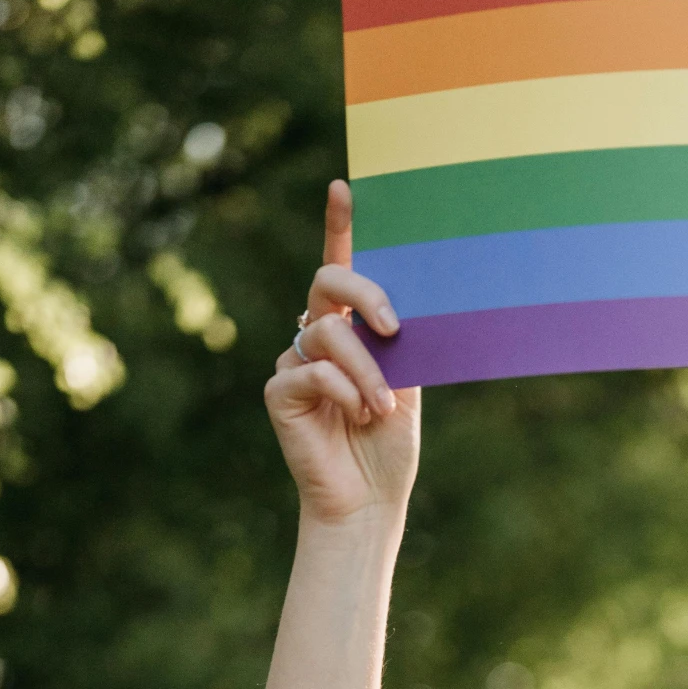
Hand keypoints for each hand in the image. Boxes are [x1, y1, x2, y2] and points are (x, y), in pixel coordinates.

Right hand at [266, 181, 420, 525]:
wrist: (370, 500)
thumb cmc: (390, 446)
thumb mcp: (407, 384)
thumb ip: (396, 343)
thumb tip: (394, 308)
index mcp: (353, 329)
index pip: (343, 267)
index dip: (340, 226)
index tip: (345, 188)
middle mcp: (318, 336)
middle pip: (327, 281)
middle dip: (364, 293)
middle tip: (394, 329)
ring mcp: (295, 362)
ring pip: (324, 331)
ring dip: (364, 368)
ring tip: (380, 407)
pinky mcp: (280, 392)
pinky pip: (310, 371)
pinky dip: (343, 391)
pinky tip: (355, 416)